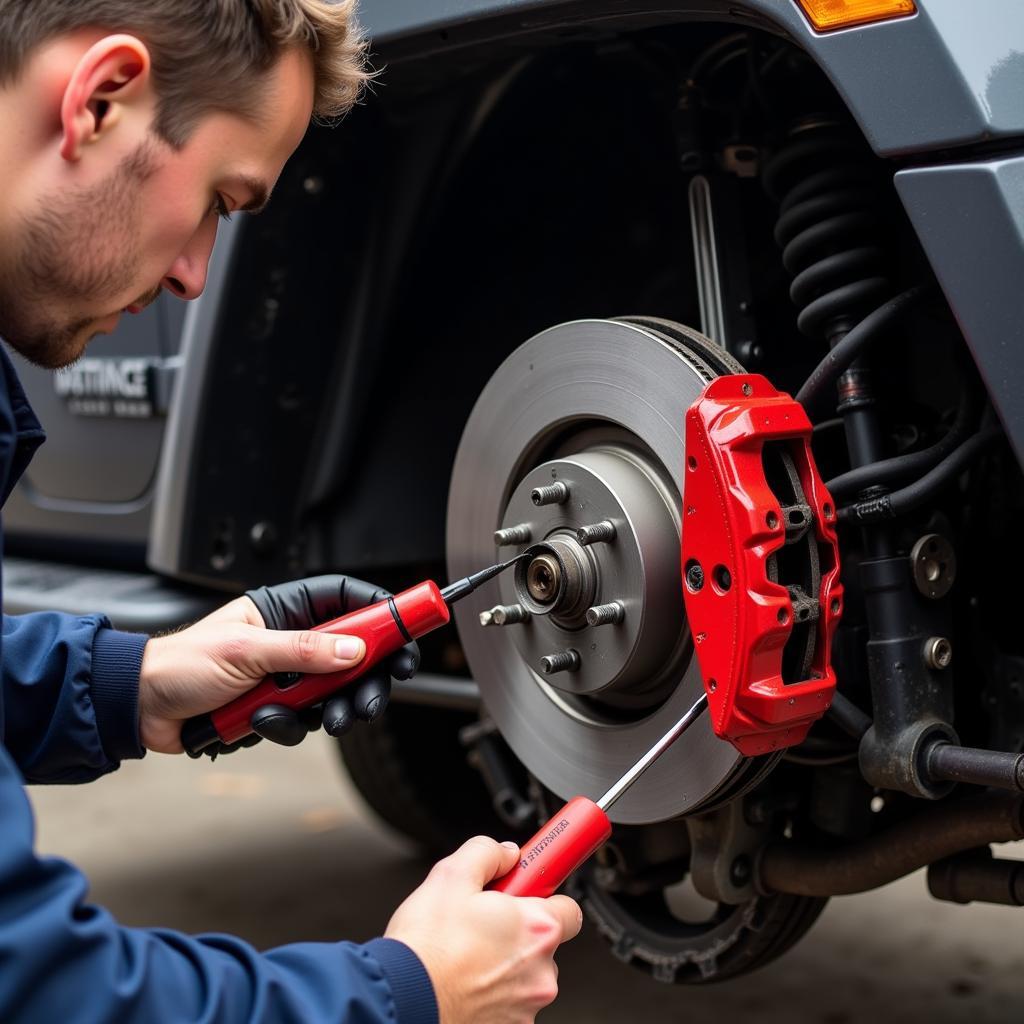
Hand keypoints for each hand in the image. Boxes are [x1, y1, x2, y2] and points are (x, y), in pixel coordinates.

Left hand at [138, 594, 367, 753]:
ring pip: (336, 690)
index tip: (405, 636)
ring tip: (320, 721)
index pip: (348, 599)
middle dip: (367, 680)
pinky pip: (307, 718)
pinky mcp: (279, 705)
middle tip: (371, 702)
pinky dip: (290, 726)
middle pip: (355, 652)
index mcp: (286, 609)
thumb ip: (304, 651)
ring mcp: (288, 673)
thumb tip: (354, 650)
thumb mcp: (246, 653)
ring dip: (330, 710)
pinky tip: (262, 722)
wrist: (143, 709)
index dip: (382, 613)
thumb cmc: (181, 664)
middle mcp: (294, 638)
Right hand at [385, 837, 581, 1022]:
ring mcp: (526, 1006)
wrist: (401, 1000)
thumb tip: (504, 854)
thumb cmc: (426, 947)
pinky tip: (464, 979)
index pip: (569, 908)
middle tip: (485, 922)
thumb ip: (487, 853)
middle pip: (543, 943)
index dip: (546, 897)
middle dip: (518, 931)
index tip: (534, 892)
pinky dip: (492, 992)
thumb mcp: (451, 876)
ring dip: (504, 964)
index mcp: (537, 928)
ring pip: (524, 975)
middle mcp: (540, 971)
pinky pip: (509, 1001)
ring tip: (466, 954)